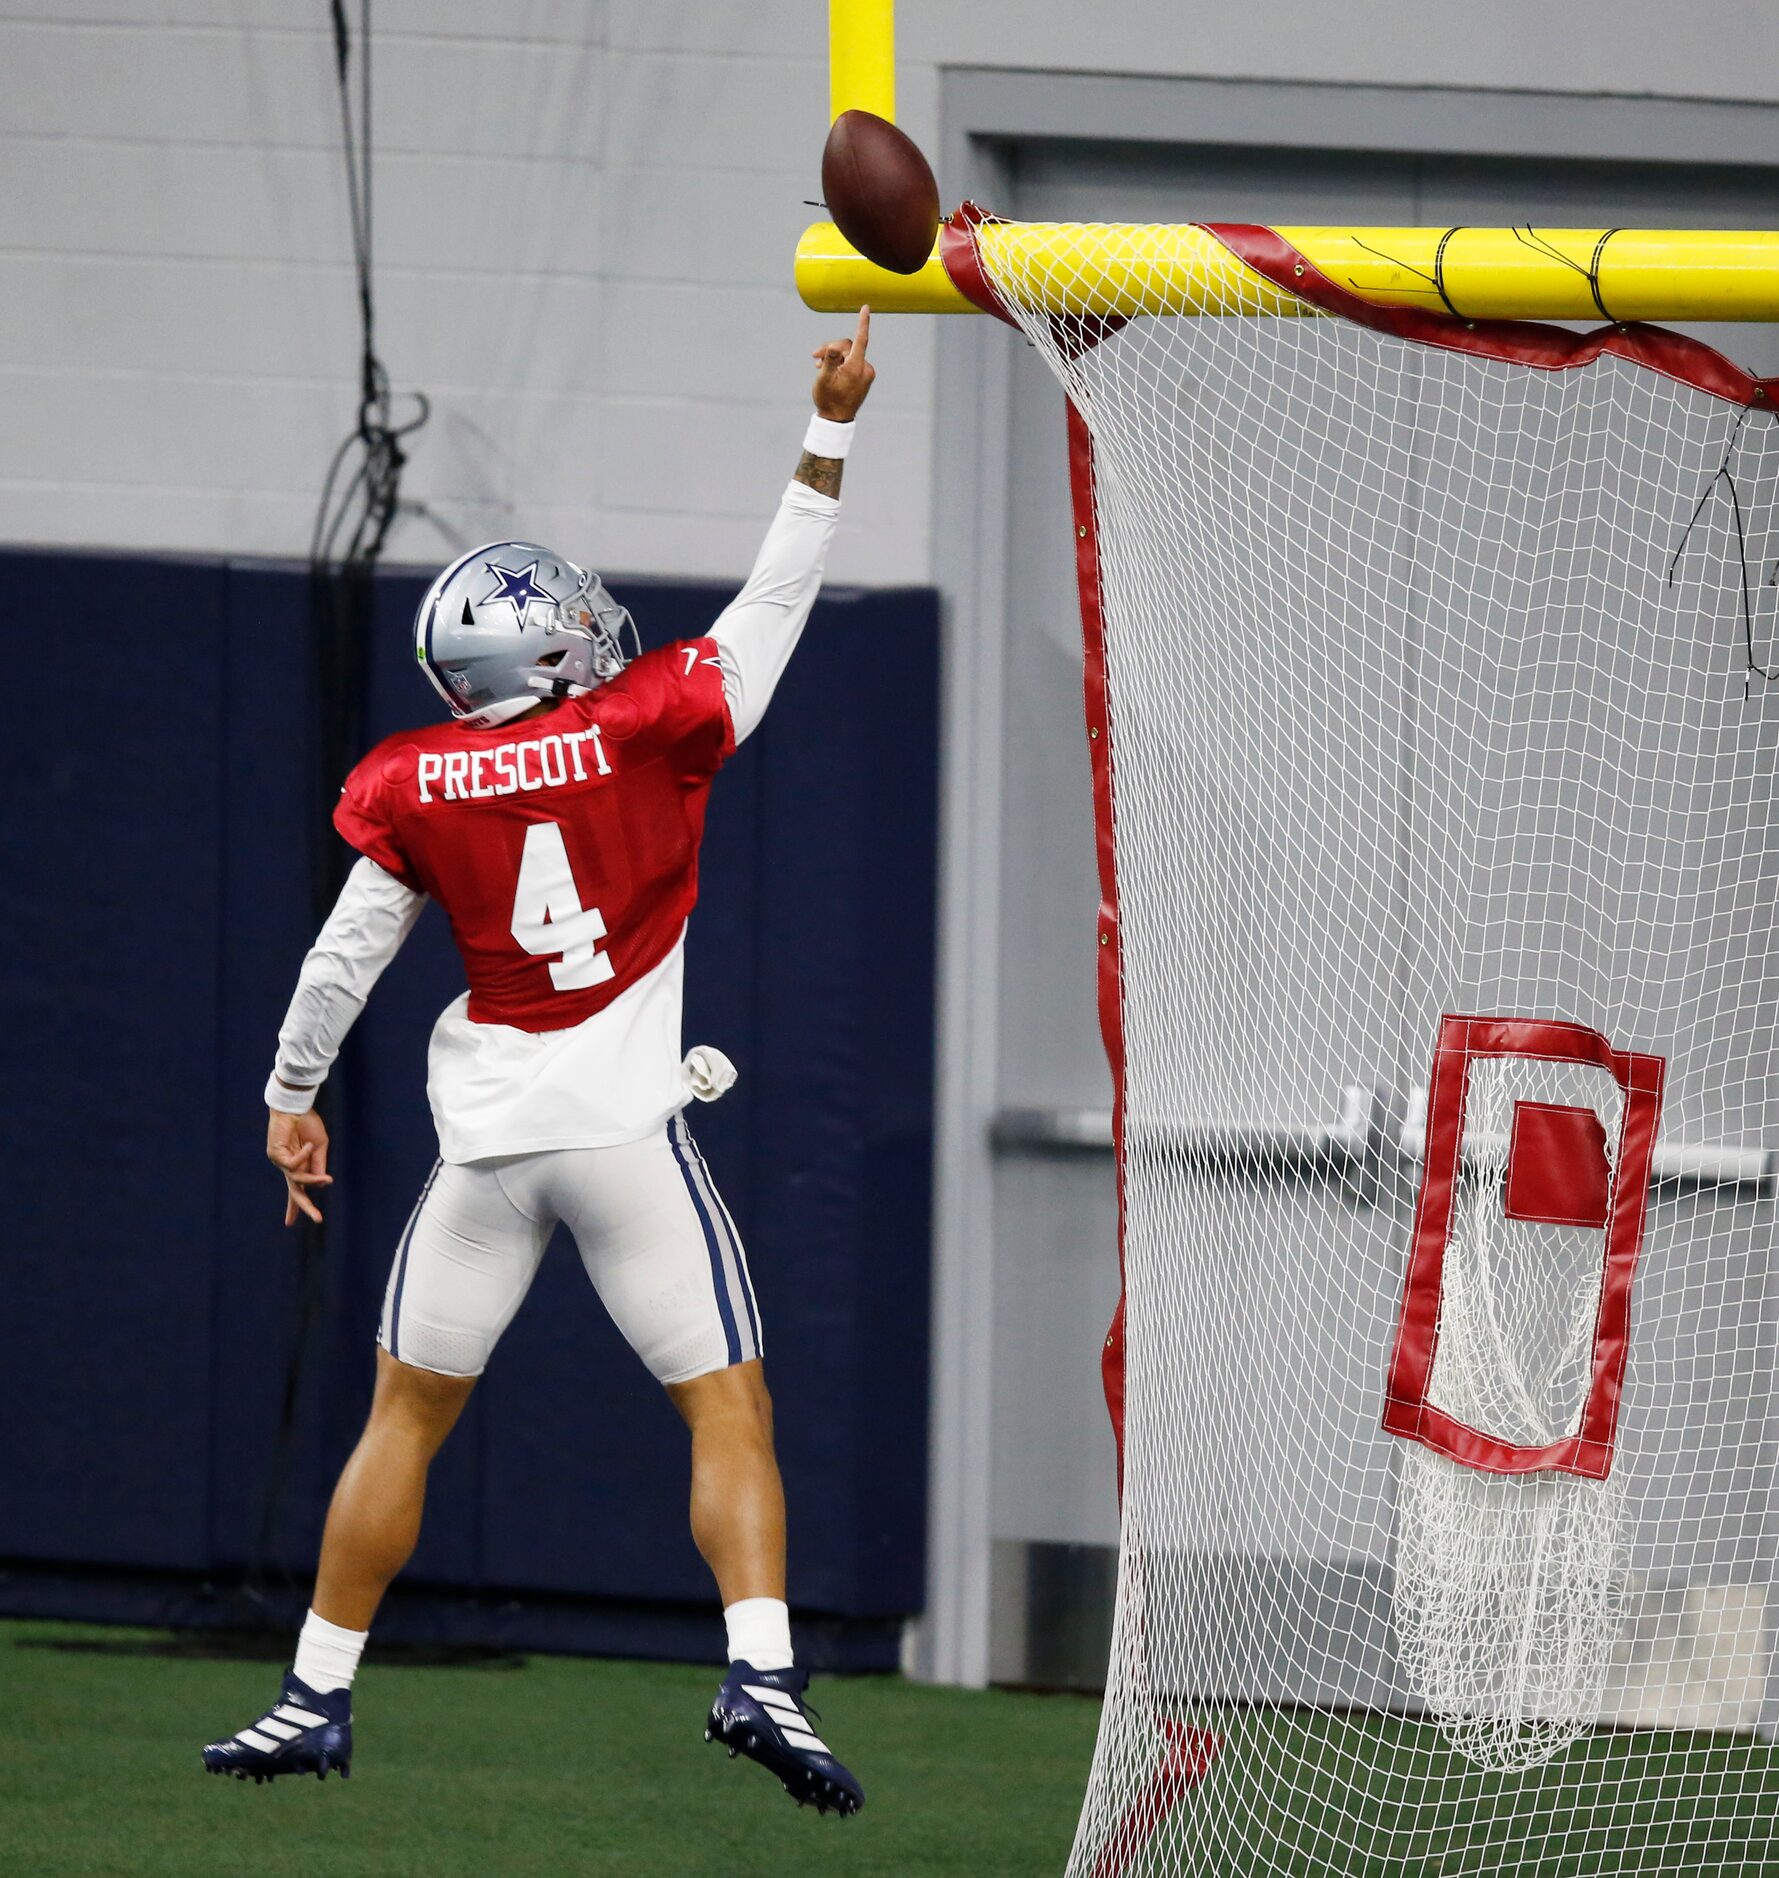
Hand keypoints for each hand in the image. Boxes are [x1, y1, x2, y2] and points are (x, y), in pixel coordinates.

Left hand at [267, 1107, 332, 1226]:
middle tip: (318, 1219)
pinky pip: (293, 1164)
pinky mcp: (276, 1155)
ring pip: (297, 1180)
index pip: (296, 1190)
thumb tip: (320, 1183)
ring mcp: (280, 1161)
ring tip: (327, 1181)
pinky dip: (303, 1156)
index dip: (294, 1206)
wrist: (296, 1107)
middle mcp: (288, 1167)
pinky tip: (307, 1145)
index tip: (288, 1223)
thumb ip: (318, 1165)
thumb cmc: (308, 1124)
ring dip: (313, 1181)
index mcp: (299, 1166)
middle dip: (304, 1207)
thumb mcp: (319, 1147)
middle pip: (295, 1192)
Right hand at [811, 306, 874, 420]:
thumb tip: (833, 347)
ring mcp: (866, 373)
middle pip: (847, 346)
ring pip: (848, 353)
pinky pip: (851, 361)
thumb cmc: (828, 400)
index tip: (866, 308)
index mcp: (856, 367)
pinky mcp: (864, 376)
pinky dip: (840, 362)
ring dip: (833, 356)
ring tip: (818, 365)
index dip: (863, 322)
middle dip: (830, 349)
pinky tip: (828, 369)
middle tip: (814, 356)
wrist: (836, 420)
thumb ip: (829, 360)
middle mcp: (865, 368)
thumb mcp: (824, 379)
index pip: (861, 339)